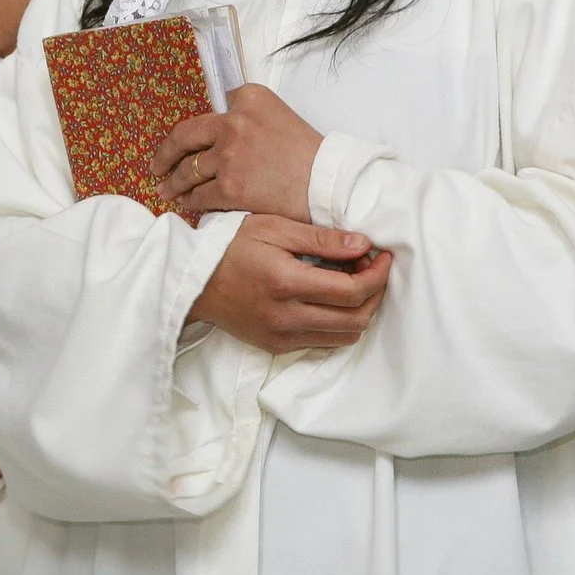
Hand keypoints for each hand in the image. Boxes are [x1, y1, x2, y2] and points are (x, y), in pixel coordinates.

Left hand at [152, 85, 324, 220]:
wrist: (328, 183)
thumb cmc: (309, 154)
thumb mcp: (280, 115)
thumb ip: (249, 115)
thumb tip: (221, 128)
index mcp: (249, 98)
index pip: (213, 109)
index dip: (200, 130)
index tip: (188, 141)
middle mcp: (234, 121)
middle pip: (184, 136)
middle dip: (165, 154)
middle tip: (156, 165)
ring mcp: (228, 155)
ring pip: (188, 170)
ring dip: (174, 183)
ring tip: (166, 190)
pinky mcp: (229, 187)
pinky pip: (199, 196)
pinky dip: (191, 202)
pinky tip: (187, 204)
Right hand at [187, 215, 390, 354]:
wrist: (192, 281)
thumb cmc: (230, 246)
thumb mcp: (273, 228)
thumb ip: (321, 238)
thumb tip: (363, 245)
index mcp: (287, 283)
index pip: (353, 291)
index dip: (378, 275)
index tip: (382, 256)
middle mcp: (287, 317)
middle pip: (357, 318)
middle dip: (376, 294)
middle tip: (373, 268)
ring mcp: (282, 337)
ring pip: (345, 336)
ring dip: (361, 312)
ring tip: (354, 283)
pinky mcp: (277, 346)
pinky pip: (323, 342)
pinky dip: (339, 324)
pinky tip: (332, 300)